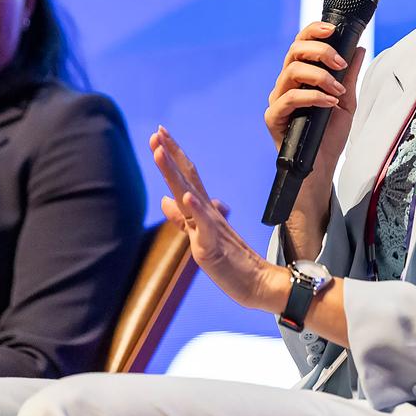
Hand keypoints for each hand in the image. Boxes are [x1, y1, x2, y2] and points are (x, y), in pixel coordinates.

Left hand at [150, 127, 287, 312]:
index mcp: (204, 211)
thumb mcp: (199, 238)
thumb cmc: (230, 263)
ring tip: (161, 151)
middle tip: (157, 132)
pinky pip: (203, 224)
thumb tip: (164, 199)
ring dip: (174, 172)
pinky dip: (194, 208)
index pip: (186, 177)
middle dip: (170, 154)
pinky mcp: (213, 245)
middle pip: (187, 177)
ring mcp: (210, 227)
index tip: (159, 134)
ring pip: (189, 194)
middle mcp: (207, 213)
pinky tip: (185, 196)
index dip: (172, 156)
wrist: (259, 284)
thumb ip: (182, 219)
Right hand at [265, 22, 364, 159]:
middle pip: (294, 51)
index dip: (314, 31)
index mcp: (300, 76)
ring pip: (292, 71)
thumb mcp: (347, 100)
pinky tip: (329, 103)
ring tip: (338, 92)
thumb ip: (349, 75)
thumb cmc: (331, 134)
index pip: (301, 44)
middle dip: (321, 52)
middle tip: (340, 64)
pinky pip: (289, 98)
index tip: (333, 30)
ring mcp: (278, 99)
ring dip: (320, 77)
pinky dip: (313, 97)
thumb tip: (358, 48)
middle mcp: (286, 83)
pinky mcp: (274, 117)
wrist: (324, 165)